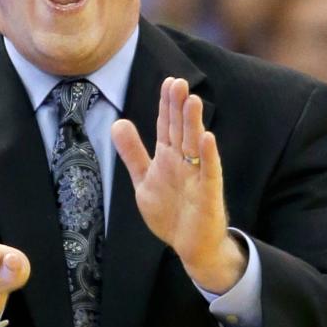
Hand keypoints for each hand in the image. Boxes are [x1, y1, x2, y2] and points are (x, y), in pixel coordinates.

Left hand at [111, 77, 246, 292]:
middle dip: (179, 107)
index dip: (166, 105)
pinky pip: (209, 172)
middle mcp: (183, 162)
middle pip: (180, 130)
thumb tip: (118, 122)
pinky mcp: (208, 193)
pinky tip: (207, 137)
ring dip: (193, 123)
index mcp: (168, 158)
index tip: (168, 81)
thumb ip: (132, 153)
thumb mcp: (143, 180)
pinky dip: (207, 156)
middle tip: (178, 82)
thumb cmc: (169, 212)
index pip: (166, 126)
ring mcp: (197, 176)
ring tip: (192, 100)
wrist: (190, 245)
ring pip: (194, 145)